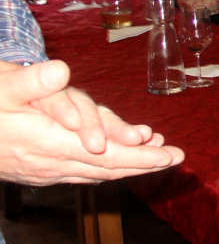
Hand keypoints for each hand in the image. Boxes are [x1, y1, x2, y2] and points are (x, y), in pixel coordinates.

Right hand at [0, 60, 183, 184]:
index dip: (140, 156)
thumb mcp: (4, 86)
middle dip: (143, 163)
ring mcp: (42, 170)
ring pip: (95, 172)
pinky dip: (103, 168)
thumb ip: (33, 81)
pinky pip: (78, 173)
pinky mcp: (35, 170)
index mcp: (48, 142)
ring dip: (126, 166)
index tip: (169, 155)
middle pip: (107, 167)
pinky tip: (114, 162)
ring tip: (157, 157)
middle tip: (176, 158)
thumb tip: (60, 69)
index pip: (107, 155)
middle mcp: (50, 162)